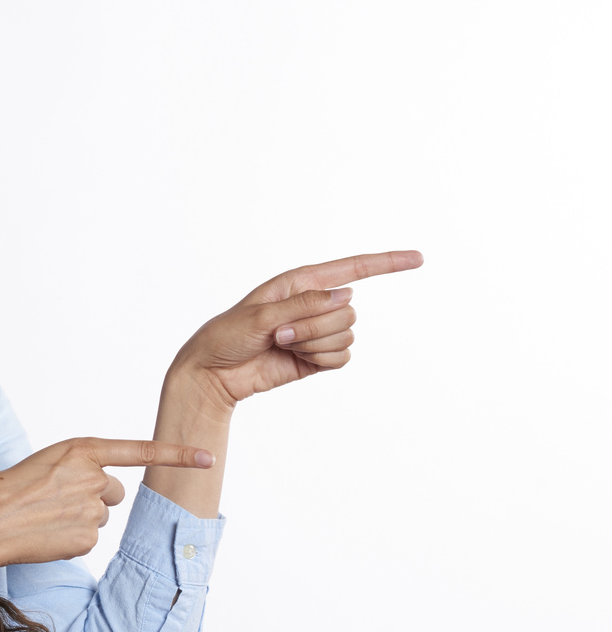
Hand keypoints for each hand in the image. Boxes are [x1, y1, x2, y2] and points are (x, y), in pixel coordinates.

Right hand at [0, 437, 213, 572]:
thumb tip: (105, 494)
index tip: (207, 457)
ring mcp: (91, 509)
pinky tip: (47, 534)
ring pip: (100, 515)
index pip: (139, 451)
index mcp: (81, 449)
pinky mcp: (86, 538)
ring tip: (46, 516)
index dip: (177, 454)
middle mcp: (92, 477)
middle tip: (55, 499)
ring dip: (79, 517)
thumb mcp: (46, 463)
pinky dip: (71, 538)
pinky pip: (89, 538)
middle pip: (113, 490)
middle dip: (92, 496)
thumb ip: (80, 469)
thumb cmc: (8, 490)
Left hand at [170, 250, 424, 414]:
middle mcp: (314, 304)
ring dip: (313, 345)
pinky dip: (320, 361)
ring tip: (281, 346)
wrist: (213, 373)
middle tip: (278, 334)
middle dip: (314, 327)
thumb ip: (304, 305)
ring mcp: (317, 332)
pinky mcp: (317, 357)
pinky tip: (295, 360)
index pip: (353, 269)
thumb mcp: (260, 315)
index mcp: (300, 283)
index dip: (387, 263)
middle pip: (347, 313)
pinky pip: (341, 358)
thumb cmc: (226, 336)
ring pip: (345, 337)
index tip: (418, 259)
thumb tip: (348, 295)